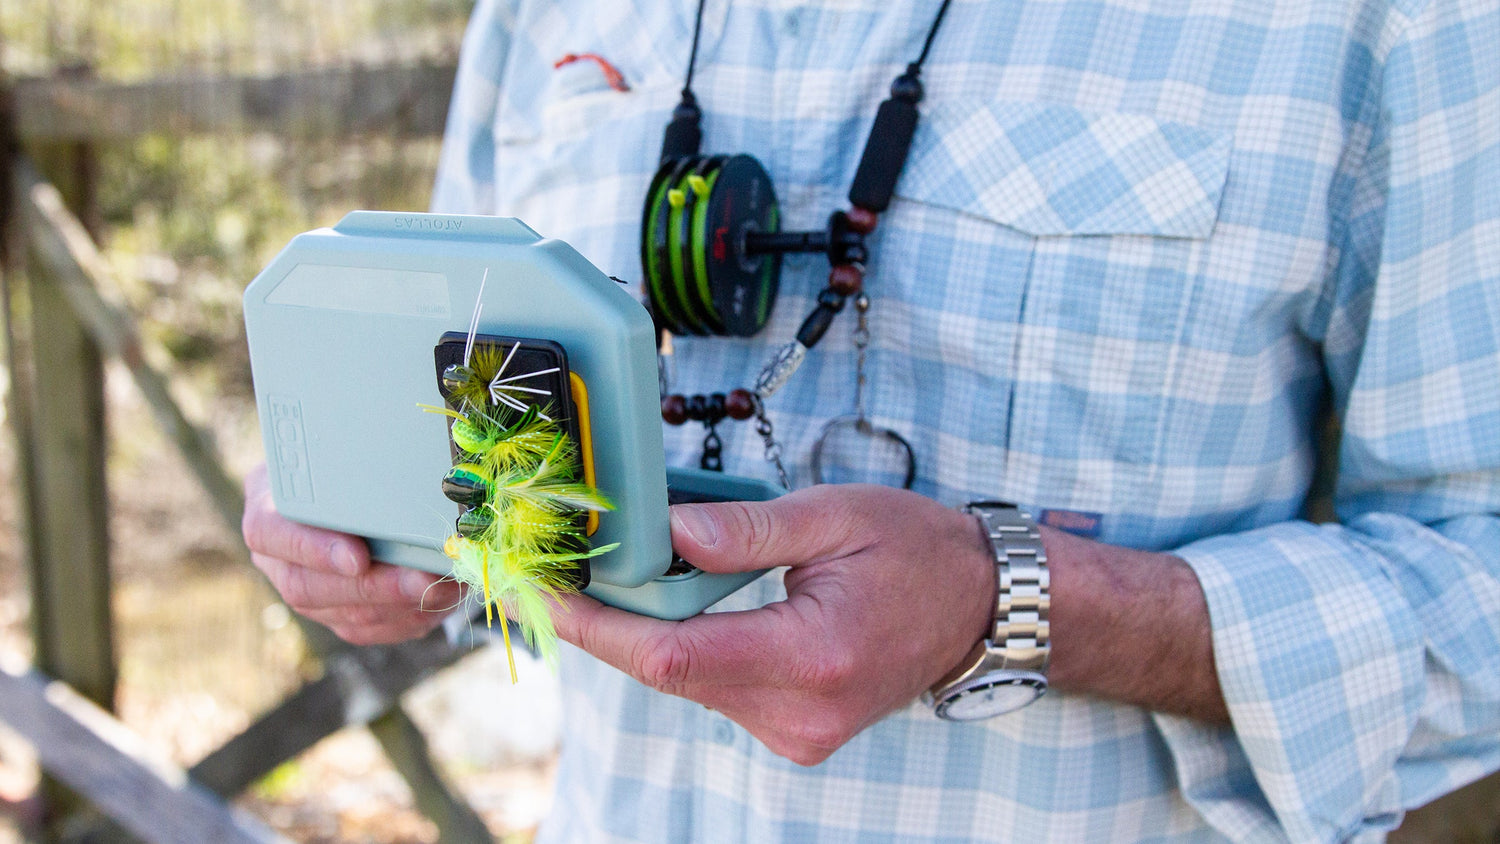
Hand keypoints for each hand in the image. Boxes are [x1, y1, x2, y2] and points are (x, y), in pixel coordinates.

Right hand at [242, 463, 464, 644]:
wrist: (343, 485)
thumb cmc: (343, 460)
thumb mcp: (340, 448)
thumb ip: (356, 462)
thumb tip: (411, 462)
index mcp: (267, 509)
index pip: (268, 533)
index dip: (312, 549)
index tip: (356, 557)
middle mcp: (277, 558)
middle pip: (309, 588)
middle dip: (373, 587)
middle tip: (422, 579)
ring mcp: (308, 591)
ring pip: (344, 616)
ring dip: (401, 606)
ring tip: (447, 587)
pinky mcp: (338, 615)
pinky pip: (370, 629)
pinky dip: (410, 617)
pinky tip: (443, 599)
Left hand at [551, 484, 995, 765]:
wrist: (979, 609)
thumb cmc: (916, 552)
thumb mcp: (834, 516)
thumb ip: (744, 530)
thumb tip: (665, 530)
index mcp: (812, 657)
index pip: (673, 657)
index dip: (595, 628)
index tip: (540, 594)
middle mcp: (799, 714)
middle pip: (668, 672)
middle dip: (608, 620)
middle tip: (557, 564)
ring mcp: (796, 733)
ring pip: (686, 682)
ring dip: (646, 630)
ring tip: (613, 571)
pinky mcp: (793, 732)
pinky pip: (714, 687)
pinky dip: (684, 644)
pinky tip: (672, 601)